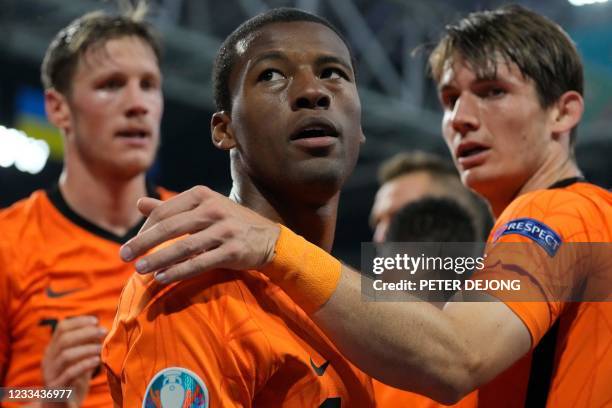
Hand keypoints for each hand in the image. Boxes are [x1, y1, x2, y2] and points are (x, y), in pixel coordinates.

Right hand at [41, 316, 106, 407]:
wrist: (60, 407)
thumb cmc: (73, 382)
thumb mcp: (78, 360)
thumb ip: (86, 346)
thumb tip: (102, 329)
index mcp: (53, 350)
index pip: (61, 328)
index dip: (79, 321)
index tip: (96, 320)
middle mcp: (48, 360)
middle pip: (64, 339)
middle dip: (86, 332)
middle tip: (103, 331)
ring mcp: (50, 374)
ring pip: (65, 356)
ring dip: (87, 349)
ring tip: (101, 348)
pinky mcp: (56, 389)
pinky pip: (69, 374)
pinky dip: (84, 365)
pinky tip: (97, 361)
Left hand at [120, 186, 279, 282]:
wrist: (269, 239)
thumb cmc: (231, 222)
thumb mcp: (204, 208)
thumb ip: (172, 207)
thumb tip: (140, 203)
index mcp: (202, 195)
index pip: (164, 211)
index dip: (144, 229)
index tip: (132, 244)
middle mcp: (213, 209)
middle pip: (169, 228)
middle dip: (143, 243)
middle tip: (123, 256)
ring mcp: (225, 230)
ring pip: (183, 247)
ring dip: (158, 259)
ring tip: (139, 269)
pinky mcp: (233, 251)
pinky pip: (200, 263)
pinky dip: (179, 271)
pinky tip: (162, 277)